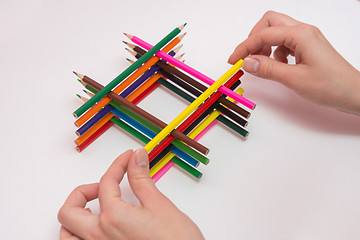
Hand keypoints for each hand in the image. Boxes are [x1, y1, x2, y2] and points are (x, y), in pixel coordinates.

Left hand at [58, 149, 204, 239]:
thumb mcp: (159, 204)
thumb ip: (141, 179)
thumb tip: (136, 158)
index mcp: (112, 217)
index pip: (106, 182)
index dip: (118, 165)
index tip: (129, 159)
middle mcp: (99, 237)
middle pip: (70, 210)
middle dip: (82, 192)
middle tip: (101, 186)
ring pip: (67, 234)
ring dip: (74, 218)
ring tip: (91, 208)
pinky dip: (79, 236)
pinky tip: (95, 230)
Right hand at [228, 11, 359, 114]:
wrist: (353, 93)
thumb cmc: (331, 86)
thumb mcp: (294, 79)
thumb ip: (267, 69)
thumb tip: (247, 62)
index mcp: (301, 35)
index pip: (263, 34)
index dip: (244, 47)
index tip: (233, 60)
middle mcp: (303, 31)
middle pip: (269, 22)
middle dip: (254, 38)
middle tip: (247, 56)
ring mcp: (307, 38)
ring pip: (277, 31)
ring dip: (265, 44)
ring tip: (262, 63)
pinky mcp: (308, 46)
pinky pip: (285, 41)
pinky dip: (275, 51)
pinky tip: (278, 66)